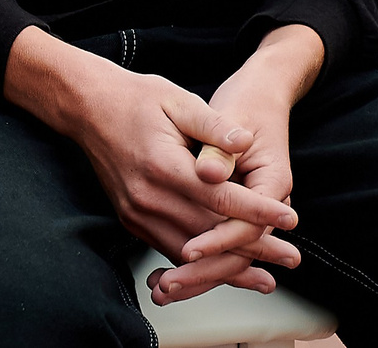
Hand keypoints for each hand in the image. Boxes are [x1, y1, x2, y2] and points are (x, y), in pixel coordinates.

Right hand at [4, 30, 299, 298]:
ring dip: (229, 267)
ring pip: (189, 252)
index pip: (220, 197)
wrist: (87, 107)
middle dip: (253, 249)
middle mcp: (147, 195)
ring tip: (264, 278)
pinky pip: (169, 249)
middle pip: (209, 233)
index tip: (290, 219)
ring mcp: (136, 211)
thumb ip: (214, 125)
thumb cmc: (135, 99)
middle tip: (290, 258)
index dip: (258, 210)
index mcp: (162, 164)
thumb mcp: (178, 100)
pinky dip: (200, 265)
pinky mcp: (130, 219)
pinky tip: (224, 271)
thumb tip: (246, 141)